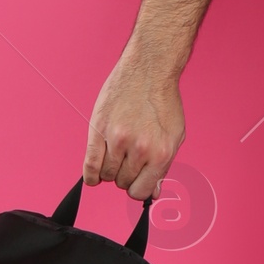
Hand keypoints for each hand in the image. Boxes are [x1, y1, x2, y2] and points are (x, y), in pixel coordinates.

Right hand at [83, 41, 184, 200]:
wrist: (149, 69)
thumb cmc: (163, 101)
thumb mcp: (174, 136)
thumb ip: (163, 167)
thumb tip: (153, 194)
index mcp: (162, 153)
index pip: (142, 191)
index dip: (138, 189)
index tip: (136, 181)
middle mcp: (140, 149)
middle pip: (122, 183)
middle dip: (125, 175)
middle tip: (127, 159)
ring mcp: (118, 139)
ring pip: (107, 175)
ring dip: (109, 170)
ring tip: (116, 155)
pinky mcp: (98, 129)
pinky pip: (90, 165)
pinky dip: (91, 175)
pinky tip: (94, 174)